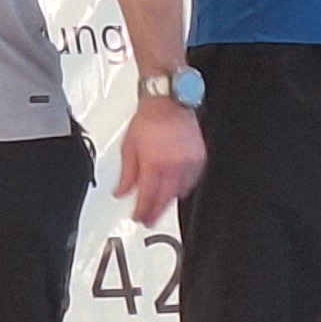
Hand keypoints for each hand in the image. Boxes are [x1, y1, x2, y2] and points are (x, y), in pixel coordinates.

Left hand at [119, 97, 206, 223]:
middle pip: (165, 199)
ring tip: (159, 203)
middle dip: (156, 213)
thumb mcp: (129, 147)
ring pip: (180, 192)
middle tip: (148, 219)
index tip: (138, 218)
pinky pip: (192, 182)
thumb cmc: (148, 120)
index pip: (147, 197)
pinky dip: (182, 188)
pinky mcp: (199, 159)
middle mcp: (173, 165)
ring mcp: (189, 163)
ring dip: (169, 200)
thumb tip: (121, 192)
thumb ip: (127, 174)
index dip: (142, 211)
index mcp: (154, 163)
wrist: (168, 102)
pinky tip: (174, 188)